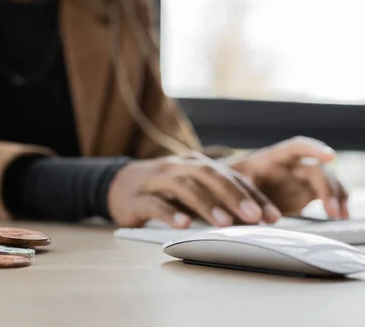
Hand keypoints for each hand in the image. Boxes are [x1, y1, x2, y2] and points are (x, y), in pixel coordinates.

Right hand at [107, 156, 281, 227]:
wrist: (117, 185)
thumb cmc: (162, 190)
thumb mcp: (190, 189)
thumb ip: (215, 197)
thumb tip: (253, 217)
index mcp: (195, 164)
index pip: (230, 176)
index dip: (252, 195)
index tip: (273, 216)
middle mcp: (178, 166)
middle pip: (209, 175)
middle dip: (234, 196)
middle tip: (254, 217)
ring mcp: (156, 180)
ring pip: (184, 187)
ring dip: (206, 205)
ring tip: (225, 223)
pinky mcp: (137, 197)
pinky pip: (155, 203)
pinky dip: (170, 213)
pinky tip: (183, 225)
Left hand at [228, 136, 348, 219]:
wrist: (227, 190)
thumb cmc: (226, 181)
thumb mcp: (227, 183)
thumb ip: (239, 192)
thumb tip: (247, 209)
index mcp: (271, 158)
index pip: (295, 147)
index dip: (313, 149)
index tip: (330, 156)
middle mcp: (289, 166)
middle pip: (315, 170)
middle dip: (327, 187)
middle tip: (331, 210)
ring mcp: (298, 181)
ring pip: (326, 182)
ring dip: (336, 196)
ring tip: (340, 215)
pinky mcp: (303, 195)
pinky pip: (325, 196)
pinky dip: (335, 204)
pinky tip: (340, 216)